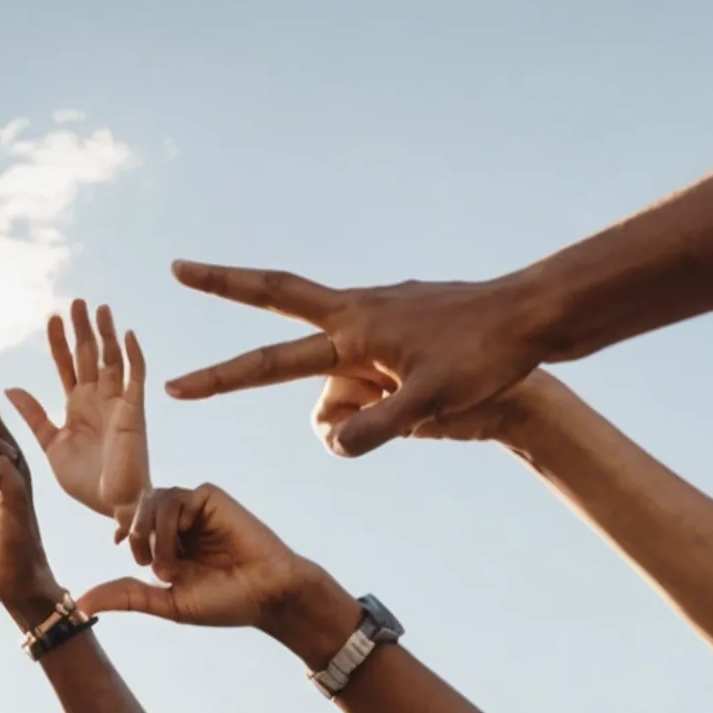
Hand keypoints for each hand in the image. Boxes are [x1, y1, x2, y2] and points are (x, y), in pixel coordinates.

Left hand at [1, 299, 149, 529]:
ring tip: (97, 307)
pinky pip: (136, 378)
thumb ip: (34, 415)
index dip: (60, 344)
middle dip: (82, 330)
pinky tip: (127, 333)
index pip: (67, 367)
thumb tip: (10, 389)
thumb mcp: (51, 443)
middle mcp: (98, 400)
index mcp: (77, 407)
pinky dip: (134, 356)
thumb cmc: (85, 481)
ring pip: (112, 359)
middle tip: (75, 302)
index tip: (51, 319)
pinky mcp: (135, 411)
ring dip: (105, 333)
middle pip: (89, 356)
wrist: (111, 503)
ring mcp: (118, 403)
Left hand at [79, 483, 329, 635]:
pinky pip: (174, 498)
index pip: (131, 525)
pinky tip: (182, 549)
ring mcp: (195, 509)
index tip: (122, 548)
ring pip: (152, 501)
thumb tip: (79, 604)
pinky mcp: (210, 498)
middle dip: (134, 537)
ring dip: (151, 535)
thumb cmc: (224, 603)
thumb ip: (127, 597)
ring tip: (169, 567)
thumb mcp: (167, 602)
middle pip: (137, 508)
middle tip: (147, 564)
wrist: (268, 595)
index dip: (124, 533)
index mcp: (169, 544)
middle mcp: (180, 523)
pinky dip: (169, 525)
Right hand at [164, 261, 550, 456]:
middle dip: (225, 282)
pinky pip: (374, 355)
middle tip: (178, 268)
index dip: (220, 377)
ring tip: (431, 402)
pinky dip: (382, 378)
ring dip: (359, 392)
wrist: (537, 315)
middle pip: (275, 292)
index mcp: (353, 331)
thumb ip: (378, 426)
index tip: (175, 385)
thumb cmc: (485, 357)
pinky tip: (433, 383)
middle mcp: (357, 310)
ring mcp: (380, 308)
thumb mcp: (432, 402)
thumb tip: (332, 444)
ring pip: (339, 356)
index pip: (270, 356)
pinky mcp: (403, 315)